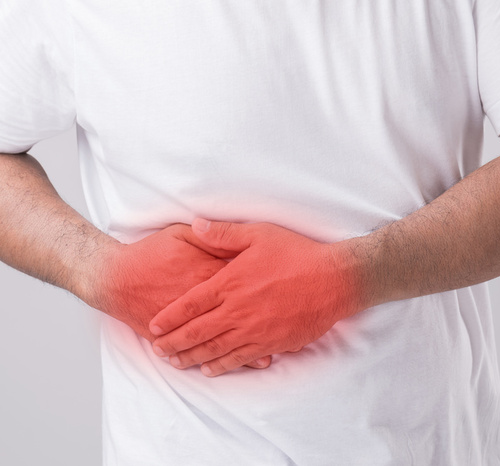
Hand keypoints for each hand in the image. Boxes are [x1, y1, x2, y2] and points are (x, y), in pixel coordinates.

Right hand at [89, 224, 271, 368]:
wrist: (113, 278)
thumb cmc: (149, 253)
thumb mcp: (181, 234)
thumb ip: (211, 236)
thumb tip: (235, 238)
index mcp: (208, 274)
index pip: (242, 282)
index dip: (264, 287)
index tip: (286, 292)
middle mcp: (203, 302)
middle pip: (240, 314)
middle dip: (263, 323)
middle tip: (286, 328)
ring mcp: (191, 323)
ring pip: (225, 338)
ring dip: (249, 347)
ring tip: (269, 356)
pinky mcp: (181, 337)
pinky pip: (206, 351)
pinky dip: (226, 359)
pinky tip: (239, 364)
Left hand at [149, 219, 365, 376]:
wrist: (334, 280)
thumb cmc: (298, 254)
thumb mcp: (259, 234)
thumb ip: (224, 233)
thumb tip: (196, 224)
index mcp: (230, 283)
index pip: (189, 304)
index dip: (169, 317)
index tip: (154, 326)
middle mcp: (237, 311)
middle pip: (196, 332)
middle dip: (173, 343)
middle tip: (157, 351)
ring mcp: (254, 330)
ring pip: (214, 349)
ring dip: (192, 358)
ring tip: (175, 363)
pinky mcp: (271, 343)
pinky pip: (239, 359)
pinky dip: (221, 365)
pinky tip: (210, 369)